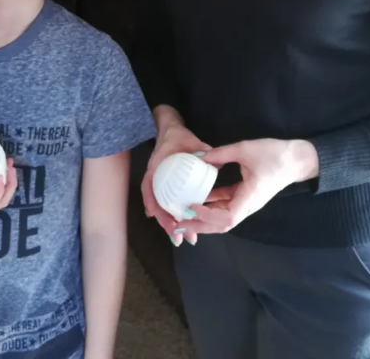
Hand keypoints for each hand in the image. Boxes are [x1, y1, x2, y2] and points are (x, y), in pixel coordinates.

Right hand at [141, 123, 211, 245]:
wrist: (171, 131)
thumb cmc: (179, 137)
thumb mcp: (192, 142)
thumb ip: (203, 151)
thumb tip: (219, 164)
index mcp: (156, 167)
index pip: (150, 189)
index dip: (157, 207)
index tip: (168, 221)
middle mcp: (154, 179)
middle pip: (156, 205)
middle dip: (166, 223)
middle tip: (179, 238)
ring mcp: (159, 184)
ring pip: (161, 208)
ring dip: (170, 224)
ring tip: (182, 238)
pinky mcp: (166, 188)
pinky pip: (167, 204)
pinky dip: (172, 216)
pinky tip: (180, 228)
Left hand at [175, 139, 318, 235]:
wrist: (297, 159)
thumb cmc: (274, 154)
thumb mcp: (245, 148)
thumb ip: (221, 153)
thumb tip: (198, 157)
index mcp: (250, 197)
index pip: (228, 217)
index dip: (208, 216)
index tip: (192, 207)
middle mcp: (249, 205)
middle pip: (223, 224)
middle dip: (200, 225)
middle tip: (178, 224)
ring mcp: (248, 203)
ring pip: (224, 217)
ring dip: (204, 218)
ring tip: (184, 217)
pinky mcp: (246, 197)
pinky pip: (227, 205)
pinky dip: (212, 206)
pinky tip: (198, 201)